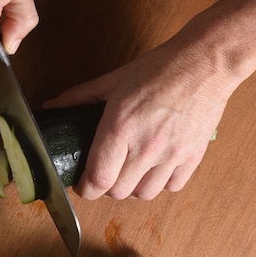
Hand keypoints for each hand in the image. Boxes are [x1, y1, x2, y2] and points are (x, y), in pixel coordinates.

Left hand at [45, 0, 255, 199]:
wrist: (206, 62)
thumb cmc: (159, 69)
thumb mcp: (112, 80)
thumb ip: (78, 98)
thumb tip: (51, 106)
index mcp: (120, 128)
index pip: (98, 179)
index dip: (85, 189)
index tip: (82, 185)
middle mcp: (146, 146)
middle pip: (118, 191)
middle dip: (104, 187)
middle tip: (103, 173)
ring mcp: (172, 154)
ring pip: (144, 194)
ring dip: (131, 188)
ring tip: (128, 171)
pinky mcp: (193, 157)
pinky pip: (172, 188)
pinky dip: (159, 183)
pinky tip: (153, 168)